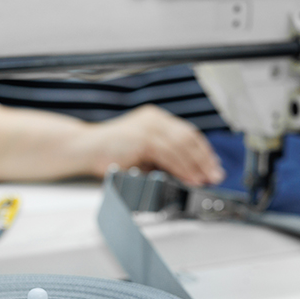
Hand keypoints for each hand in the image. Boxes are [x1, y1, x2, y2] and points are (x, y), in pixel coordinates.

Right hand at [84, 104, 224, 186]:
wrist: (84, 149)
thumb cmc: (108, 152)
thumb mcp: (141, 153)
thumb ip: (161, 158)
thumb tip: (186, 172)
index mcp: (155, 119)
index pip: (187, 133)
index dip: (203, 150)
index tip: (212, 164)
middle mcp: (154, 119)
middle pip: (189, 138)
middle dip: (205, 158)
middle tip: (215, 174)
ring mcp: (149, 127)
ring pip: (182, 147)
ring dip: (196, 166)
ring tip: (205, 180)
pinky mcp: (144, 138)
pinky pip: (170, 155)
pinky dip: (183, 168)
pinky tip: (189, 178)